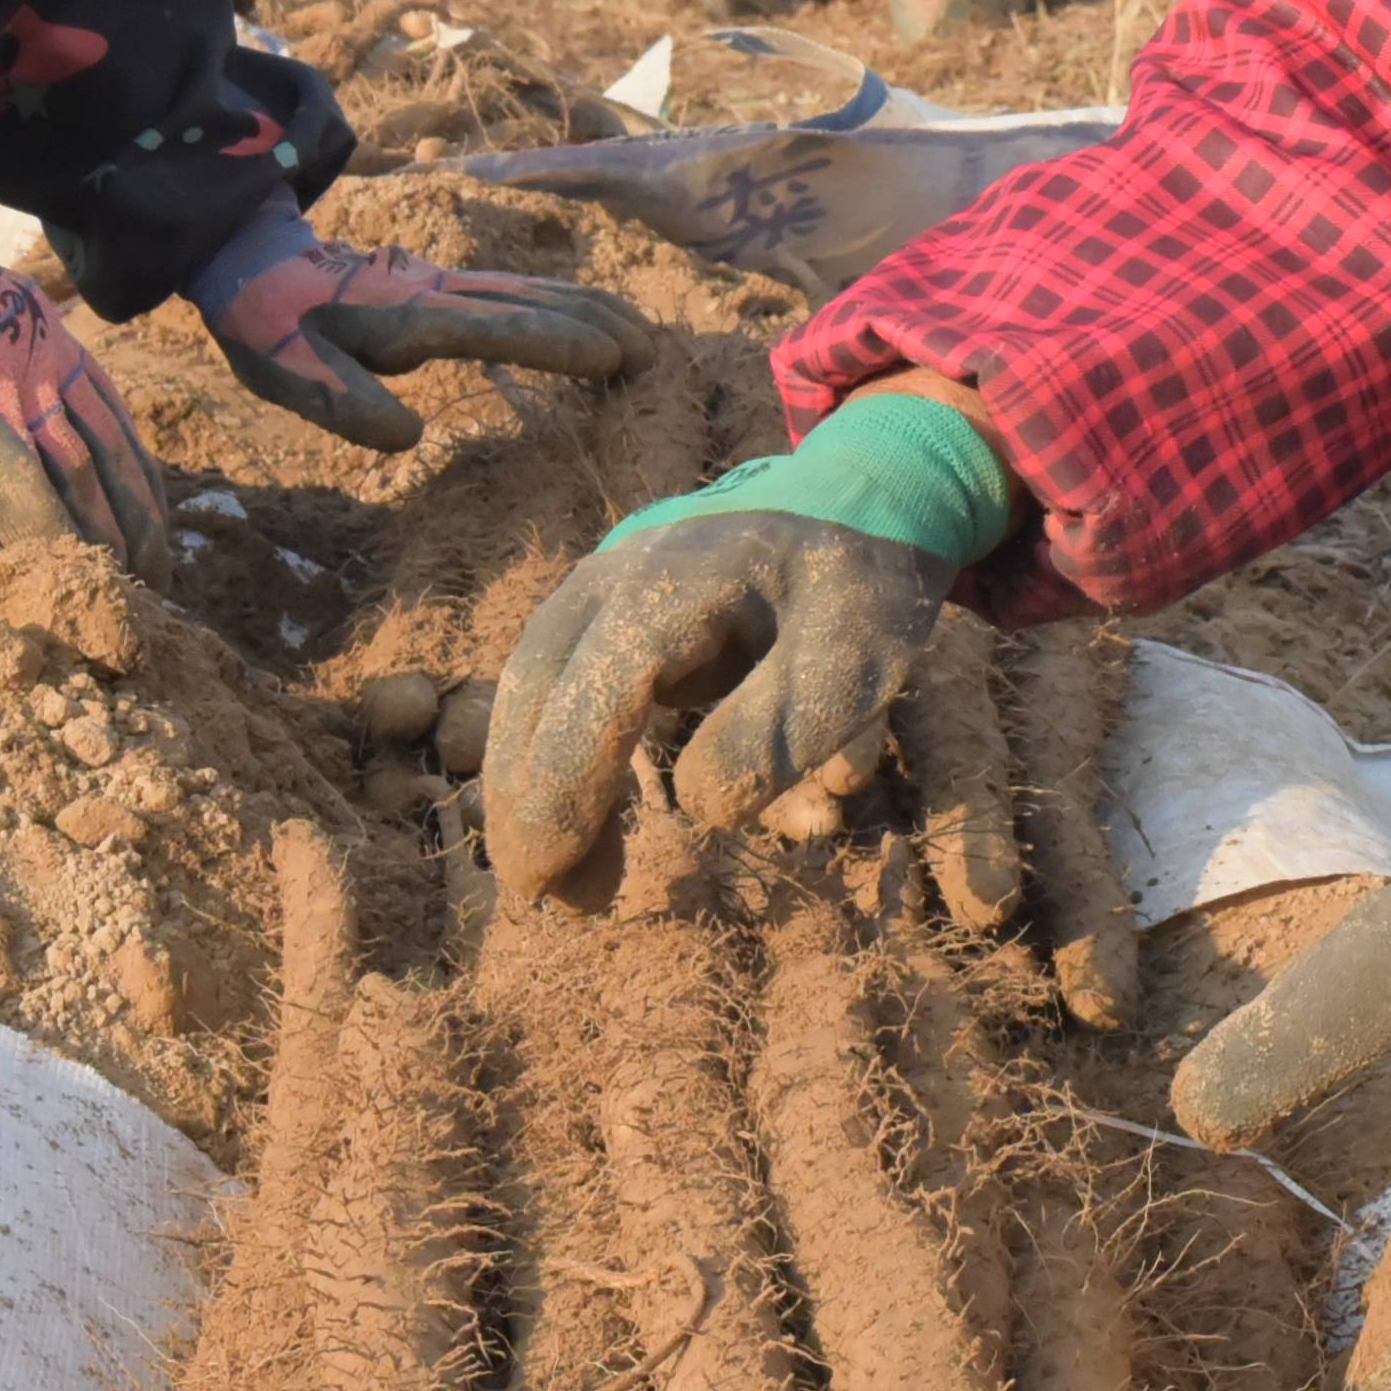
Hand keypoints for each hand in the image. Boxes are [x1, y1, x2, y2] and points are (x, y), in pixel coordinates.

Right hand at [0, 199, 172, 559]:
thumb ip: (1, 384)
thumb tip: (12, 447)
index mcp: (49, 339)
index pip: (116, 422)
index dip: (140, 483)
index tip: (152, 529)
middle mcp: (46, 359)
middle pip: (114, 453)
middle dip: (141, 521)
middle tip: (155, 575)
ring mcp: (11, 384)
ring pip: (82, 472)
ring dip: (104, 537)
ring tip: (118, 585)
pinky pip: (21, 484)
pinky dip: (48, 531)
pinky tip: (62, 567)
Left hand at [186, 205, 648, 452]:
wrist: (252, 262)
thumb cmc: (275, 329)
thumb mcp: (294, 376)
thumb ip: (347, 405)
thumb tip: (409, 438)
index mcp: (415, 319)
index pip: (503, 330)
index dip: (560, 344)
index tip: (615, 360)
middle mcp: (442, 295)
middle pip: (536, 302)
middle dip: (599, 323)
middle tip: (656, 350)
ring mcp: (446, 284)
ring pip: (533, 291)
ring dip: (591, 308)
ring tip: (643, 330)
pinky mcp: (443, 286)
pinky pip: (517, 292)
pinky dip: (563, 301)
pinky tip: (583, 314)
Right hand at [483, 392, 1019, 898]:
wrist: (862, 493)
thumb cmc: (859, 582)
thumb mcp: (854, 657)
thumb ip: (781, 729)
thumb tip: (700, 808)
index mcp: (682, 577)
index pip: (595, 688)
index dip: (563, 788)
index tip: (552, 877)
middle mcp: (620, 570)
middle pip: (537, 686)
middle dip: (528, 799)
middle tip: (550, 897)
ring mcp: (604, 582)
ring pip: (533, 684)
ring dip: (533, 784)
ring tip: (570, 879)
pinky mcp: (607, 609)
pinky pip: (558, 683)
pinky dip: (557, 756)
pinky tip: (585, 825)